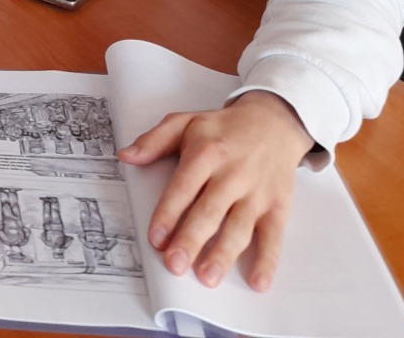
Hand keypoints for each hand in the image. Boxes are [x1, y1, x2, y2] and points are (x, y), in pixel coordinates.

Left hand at [117, 91, 314, 291]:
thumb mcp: (186, 122)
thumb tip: (125, 156)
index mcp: (206, 154)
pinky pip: (274, 237)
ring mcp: (257, 193)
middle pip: (209, 211)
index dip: (168, 213)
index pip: (184, 187)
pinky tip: (257, 281)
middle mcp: (232, 175)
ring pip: (239, 227)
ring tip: (208, 277)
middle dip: (191, 240)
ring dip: (224, 254)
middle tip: (175, 265)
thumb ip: (154, 140)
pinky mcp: (277, 207)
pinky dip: (268, 261)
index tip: (156, 238)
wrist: (273, 122)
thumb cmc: (224, 128)